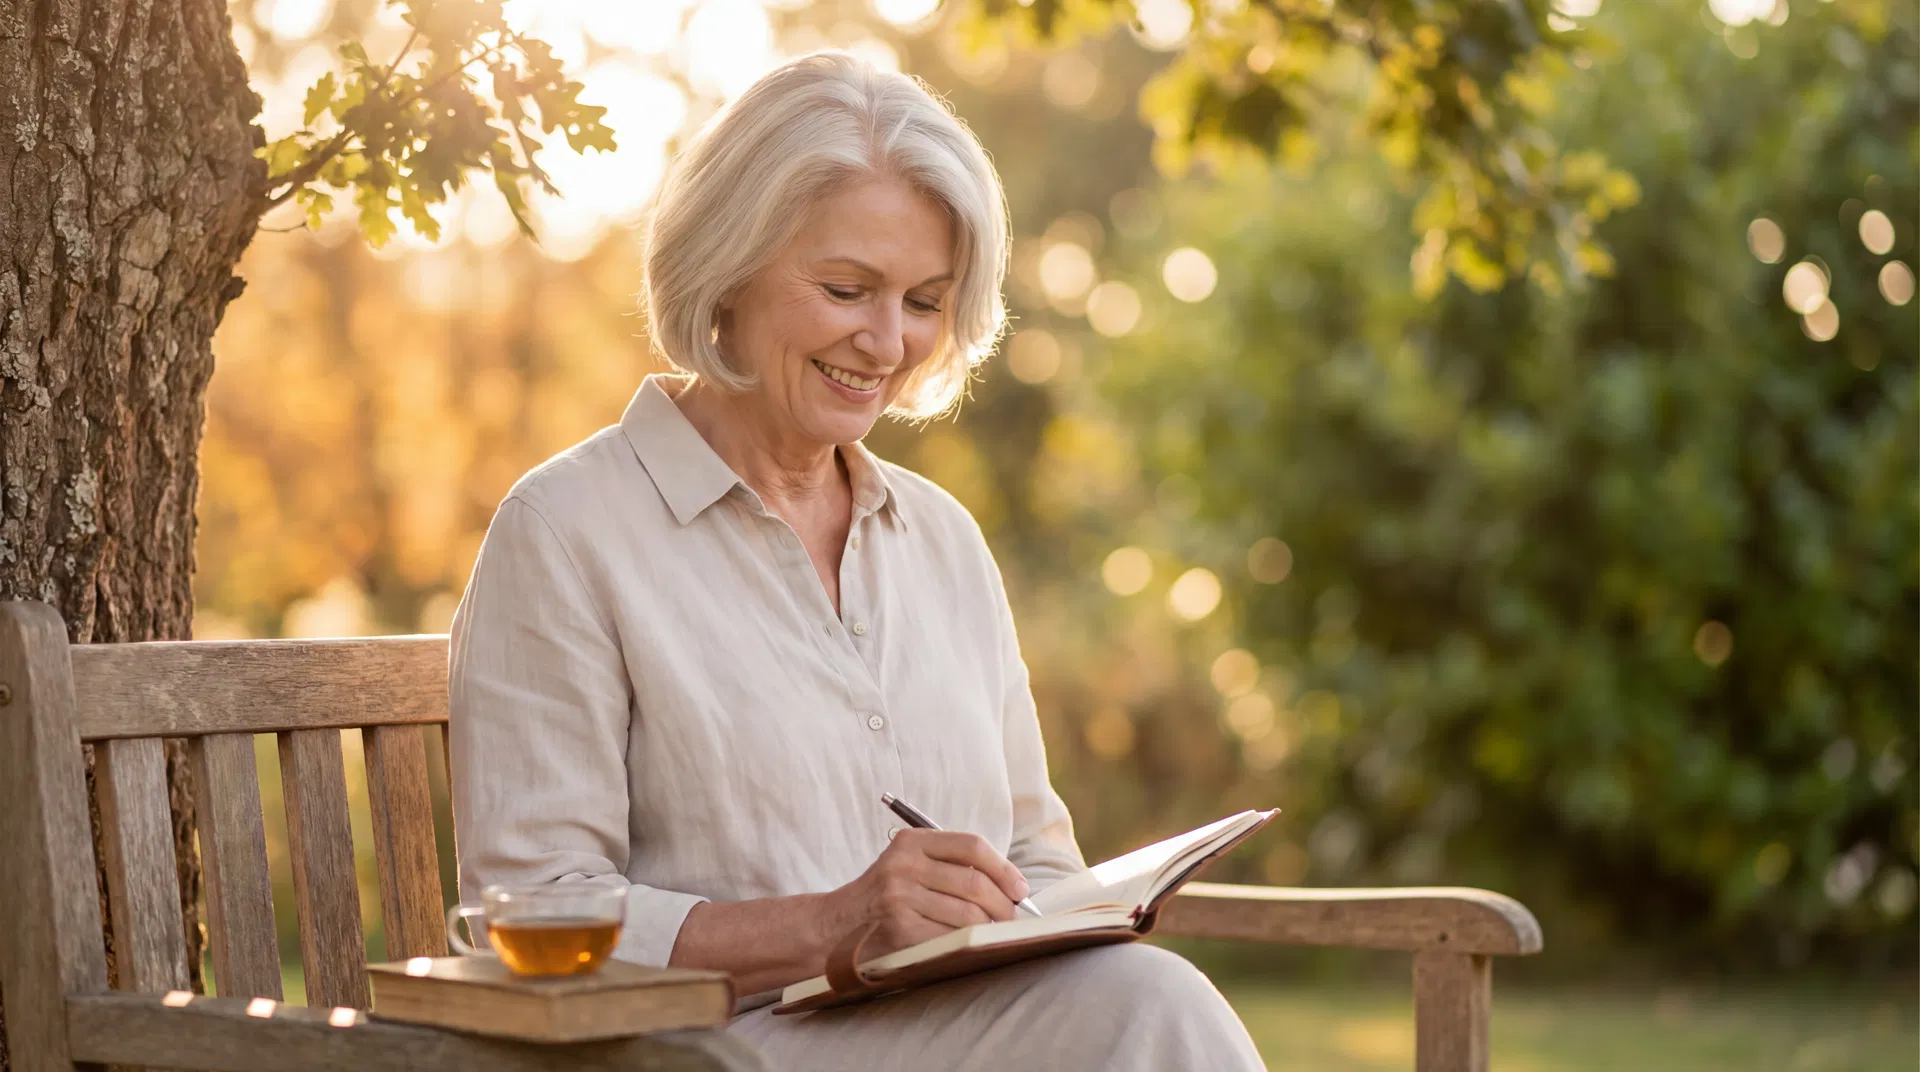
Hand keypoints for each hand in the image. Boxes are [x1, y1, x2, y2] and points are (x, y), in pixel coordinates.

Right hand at [818, 829, 1030, 958]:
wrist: (836, 925)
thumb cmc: (885, 896)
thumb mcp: (907, 865)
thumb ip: (949, 865)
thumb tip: (1010, 885)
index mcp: (910, 842)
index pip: (972, 846)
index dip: (1003, 868)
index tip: (1019, 888)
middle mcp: (903, 865)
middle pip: (975, 882)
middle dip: (1003, 904)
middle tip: (1012, 918)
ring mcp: (899, 898)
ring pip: (968, 914)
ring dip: (989, 928)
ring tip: (994, 933)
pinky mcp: (899, 929)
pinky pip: (950, 937)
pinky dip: (968, 944)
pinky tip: (970, 946)